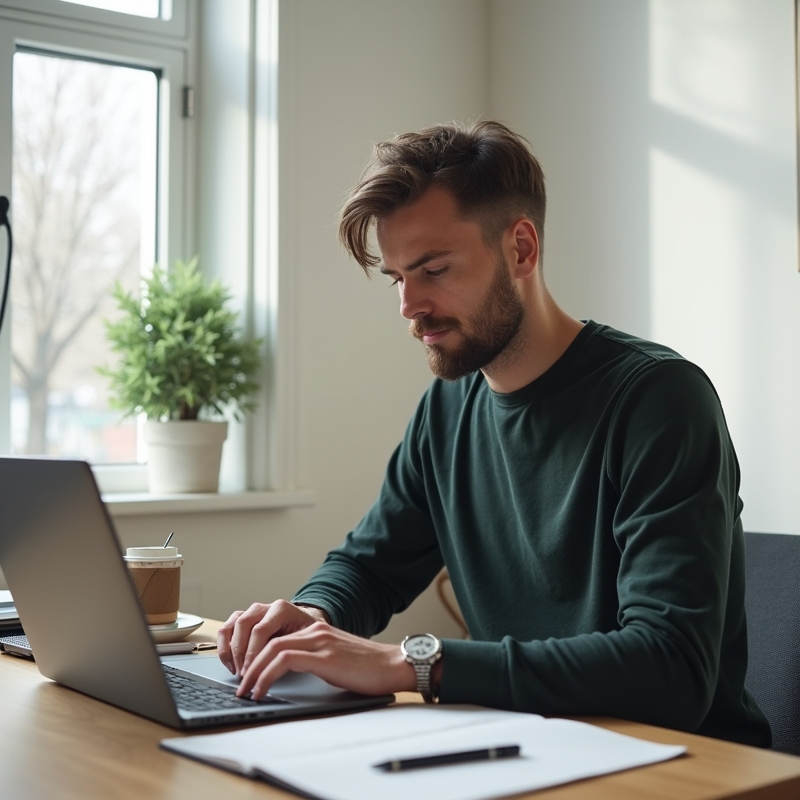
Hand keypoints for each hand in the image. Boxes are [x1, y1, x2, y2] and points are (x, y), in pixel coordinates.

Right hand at [217, 599, 328, 676]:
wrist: (304, 623)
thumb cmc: (305, 633)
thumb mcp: (305, 639)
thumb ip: (291, 648)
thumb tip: (277, 668)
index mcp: (281, 609)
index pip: (260, 629)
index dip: (252, 653)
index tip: (250, 671)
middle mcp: (263, 608)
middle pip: (243, 625)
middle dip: (240, 653)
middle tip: (243, 674)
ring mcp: (250, 612)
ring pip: (231, 626)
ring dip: (230, 651)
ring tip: (236, 671)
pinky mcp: (241, 619)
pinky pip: (225, 630)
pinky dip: (224, 647)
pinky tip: (230, 664)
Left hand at [234, 620, 417, 699]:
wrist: (394, 665)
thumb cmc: (368, 668)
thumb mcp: (335, 660)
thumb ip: (314, 660)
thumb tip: (289, 677)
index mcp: (315, 630)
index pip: (273, 636)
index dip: (254, 655)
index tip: (245, 676)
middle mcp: (314, 631)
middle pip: (266, 640)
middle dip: (247, 664)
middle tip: (238, 686)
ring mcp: (318, 641)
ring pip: (271, 648)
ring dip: (252, 671)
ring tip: (245, 692)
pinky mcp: (323, 656)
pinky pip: (284, 660)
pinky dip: (267, 676)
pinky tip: (261, 691)